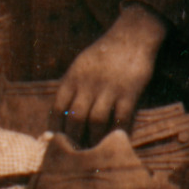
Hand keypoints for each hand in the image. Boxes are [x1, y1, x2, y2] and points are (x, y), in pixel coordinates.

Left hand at [51, 6, 166, 143]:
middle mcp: (88, 84)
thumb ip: (71, 87)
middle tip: (76, 153)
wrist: (132, 35)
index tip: (56, 142)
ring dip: (94, 140)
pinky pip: (121, 118)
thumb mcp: (80, 65)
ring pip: (96, 122)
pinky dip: (118, 132)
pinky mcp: (129, 92)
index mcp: (73, 77)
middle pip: (76, 118)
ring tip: (94, 151)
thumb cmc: (104, 53)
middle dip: (74, 139)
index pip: (58, 108)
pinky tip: (115, 140)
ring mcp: (109, 88)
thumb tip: (62, 115)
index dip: (56, 129)